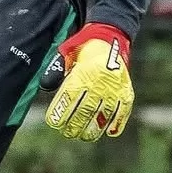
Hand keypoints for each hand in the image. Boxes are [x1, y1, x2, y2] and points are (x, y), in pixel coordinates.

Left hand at [39, 22, 133, 141]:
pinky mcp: (127, 92)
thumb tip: (44, 87)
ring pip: (103, 115)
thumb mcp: (67, 52)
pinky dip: (115, 123)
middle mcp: (100, 82)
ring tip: (84, 136)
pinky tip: (107, 132)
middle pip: (85, 111)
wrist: (111, 36)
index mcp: (83, 72)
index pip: (69, 98)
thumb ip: (56, 68)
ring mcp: (115, 89)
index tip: (54, 123)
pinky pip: (121, 112)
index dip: (61, 113)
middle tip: (68, 133)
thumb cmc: (83, 47)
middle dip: (74, 125)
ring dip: (93, 129)